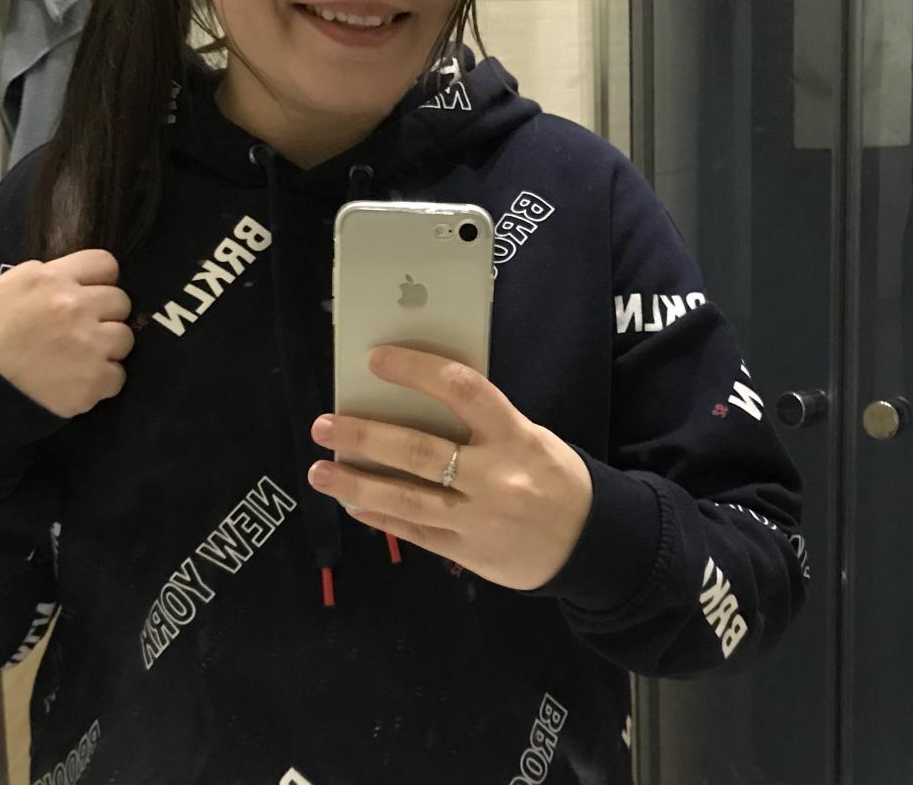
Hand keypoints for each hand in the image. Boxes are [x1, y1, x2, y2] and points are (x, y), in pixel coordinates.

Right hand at [0, 249, 133, 417]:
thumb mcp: (0, 289)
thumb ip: (39, 276)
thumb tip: (67, 276)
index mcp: (53, 279)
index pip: (105, 264)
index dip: (101, 280)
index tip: (91, 293)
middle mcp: (76, 306)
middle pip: (120, 301)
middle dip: (105, 315)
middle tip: (82, 331)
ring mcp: (90, 344)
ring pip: (125, 338)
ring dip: (108, 348)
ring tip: (80, 359)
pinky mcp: (94, 380)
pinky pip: (117, 375)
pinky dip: (102, 382)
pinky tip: (78, 382)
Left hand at [307, 346, 592, 590]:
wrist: (593, 543)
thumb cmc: (553, 475)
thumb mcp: (530, 436)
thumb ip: (482, 423)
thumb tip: (414, 403)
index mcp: (516, 436)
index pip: (463, 389)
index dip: (416, 370)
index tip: (375, 358)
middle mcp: (496, 477)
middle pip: (420, 451)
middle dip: (364, 436)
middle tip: (323, 424)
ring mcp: (479, 520)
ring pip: (407, 500)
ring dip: (357, 484)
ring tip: (319, 472)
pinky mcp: (469, 554)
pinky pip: (416, 533)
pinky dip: (380, 517)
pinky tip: (352, 504)